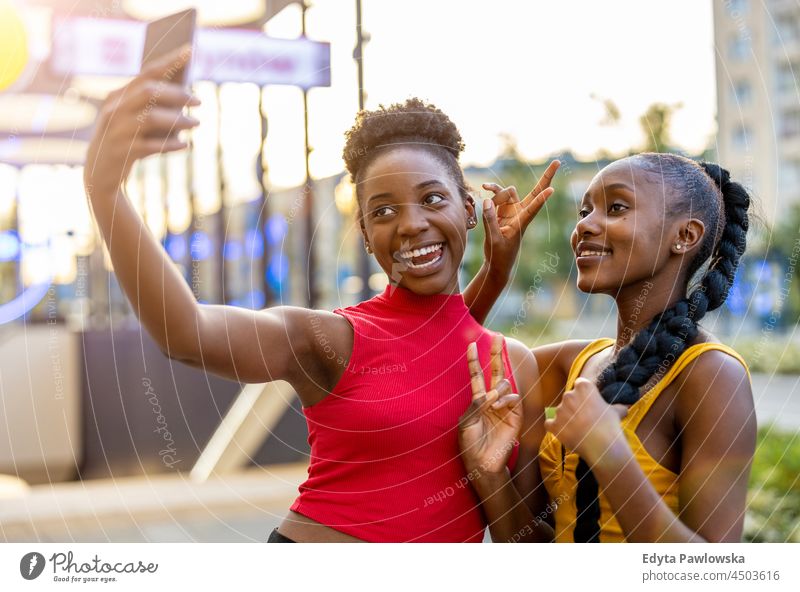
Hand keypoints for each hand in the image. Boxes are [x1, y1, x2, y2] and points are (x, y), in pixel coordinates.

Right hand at [84, 45, 199, 196]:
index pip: (145, 73)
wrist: (100, 175)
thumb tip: (187, 94)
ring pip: (151, 118)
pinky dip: (170, 144)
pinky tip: (185, 145)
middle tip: (199, 100)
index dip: (168, 61)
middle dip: (177, 93)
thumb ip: (155, 106)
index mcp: (118, 96)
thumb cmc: (126, 141)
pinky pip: (151, 145)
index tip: (189, 51)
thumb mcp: (136, 120)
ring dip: (178, 119)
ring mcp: (116, 130)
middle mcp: (114, 109)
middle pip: (148, 92)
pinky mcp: (122, 152)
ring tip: (197, 123)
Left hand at [458, 335, 521, 475]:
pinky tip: (498, 406)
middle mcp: (492, 400)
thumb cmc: (470, 444)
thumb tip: (491, 393)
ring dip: (497, 389)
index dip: (474, 360)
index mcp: (478, 400)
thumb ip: (477, 405)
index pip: (476, 375)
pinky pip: (513, 398)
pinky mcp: (516, 416)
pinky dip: (505, 399)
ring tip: (492, 402)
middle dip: (496, 354)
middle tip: (498, 336)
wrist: (483, 463)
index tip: (471, 344)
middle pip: (496, 371)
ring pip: (504, 385)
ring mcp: (505, 407)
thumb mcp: (467, 423)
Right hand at [480, 160, 559, 278]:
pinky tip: (484, 188)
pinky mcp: (502, 212)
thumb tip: (487, 200)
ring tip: (485, 188)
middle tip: (557, 162)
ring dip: (498, 190)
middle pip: (535, 191)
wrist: (497, 263)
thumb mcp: (494, 240)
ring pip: (509, 191)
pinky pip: (498, 195)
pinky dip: (492, 191)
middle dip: (546, 177)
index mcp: (521, 223)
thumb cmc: (500, 255)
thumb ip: (490, 220)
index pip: (533, 208)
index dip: (541, 199)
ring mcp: (512, 211)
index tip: (552, 190)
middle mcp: (519, 213)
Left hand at [543, 378, 628, 467]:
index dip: (584, 394)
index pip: (580, 385)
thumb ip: (617, 407)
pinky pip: (550, 424)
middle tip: (585, 419)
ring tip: (579, 430)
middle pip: (569, 398)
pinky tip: (566, 434)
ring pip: (560, 412)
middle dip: (574, 407)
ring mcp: (559, 410)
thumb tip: (625, 408)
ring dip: (566, 418)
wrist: (601, 444)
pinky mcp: (553, 424)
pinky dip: (556, 428)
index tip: (589, 403)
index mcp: (583, 387)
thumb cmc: (610, 426)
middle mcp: (569, 395)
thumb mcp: (617, 412)